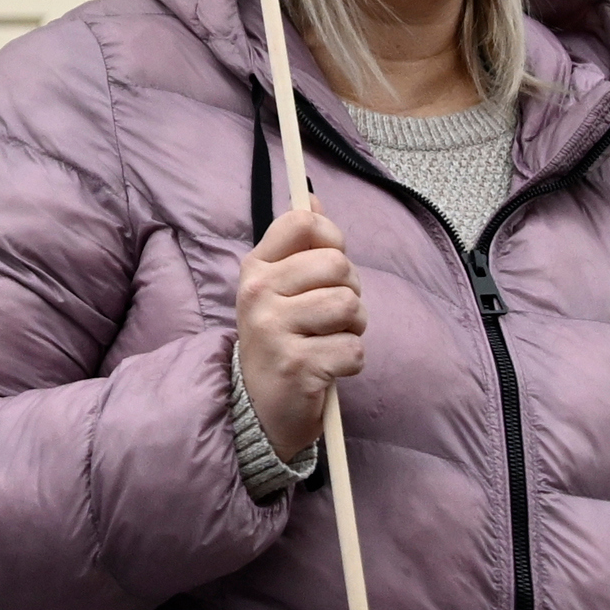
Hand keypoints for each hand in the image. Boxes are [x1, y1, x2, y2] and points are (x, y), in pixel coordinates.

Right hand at [237, 198, 364, 461]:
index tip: (327, 267)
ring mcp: (274, 329)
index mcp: (255, 269)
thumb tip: (313, 199)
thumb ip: (296, 246)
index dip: (330, 239)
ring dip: (354, 329)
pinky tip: (328, 368)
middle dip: (351, 292)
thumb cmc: (278, 342)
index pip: (302, 222)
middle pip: (337, 264)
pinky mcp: (296, 364)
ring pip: (350, 306)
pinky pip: (354, 349)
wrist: (257, 409)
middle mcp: (259, 293)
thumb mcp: (277, 290)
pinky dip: (351, 362)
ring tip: (331, 341)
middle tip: (333, 317)